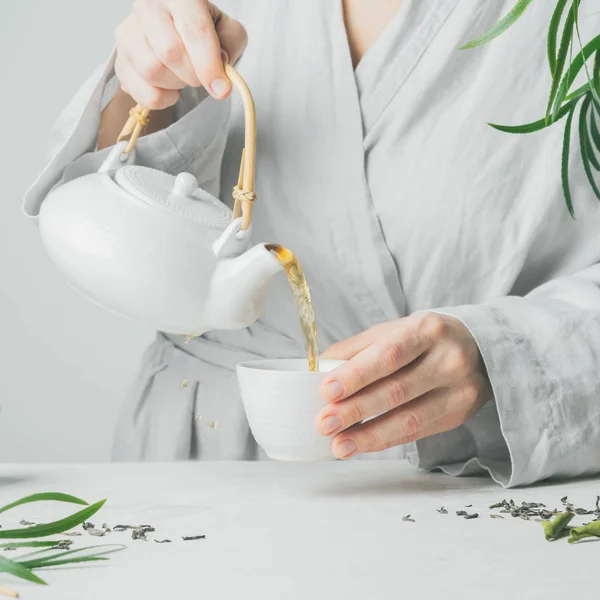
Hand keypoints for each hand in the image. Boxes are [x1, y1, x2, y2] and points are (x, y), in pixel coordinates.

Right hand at [114, 0, 247, 108]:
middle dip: (193, 75)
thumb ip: (231, 43)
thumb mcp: (227, 30)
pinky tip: (169, 88)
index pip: (194, 30)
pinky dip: (162, 99)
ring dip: (176, 85)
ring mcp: (128, 33)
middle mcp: (148, 7)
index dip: (209, 64)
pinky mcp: (120, 60)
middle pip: (170, 52)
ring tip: (182, 76)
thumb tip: (219, 64)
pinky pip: (142, 92)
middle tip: (201, 76)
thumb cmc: (201, 31)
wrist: (173, 34)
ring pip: (152, 71)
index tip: (221, 89)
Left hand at [316, 313, 491, 458]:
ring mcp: (459, 390)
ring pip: (409, 419)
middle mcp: (448, 359)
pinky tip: (362, 445)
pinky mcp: (459, 415)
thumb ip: (357, 349)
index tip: (327, 391)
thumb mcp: (394, 331)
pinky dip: (386, 441)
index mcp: (427, 329)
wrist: (481, 348)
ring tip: (339, 445)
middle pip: (397, 390)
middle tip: (324, 423)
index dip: (357, 375)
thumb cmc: (424, 339)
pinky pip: (417, 433)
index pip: (388, 355)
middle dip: (356, 410)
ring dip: (369, 436)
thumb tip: (316, 369)